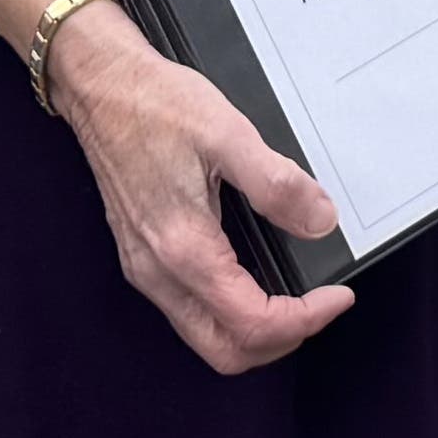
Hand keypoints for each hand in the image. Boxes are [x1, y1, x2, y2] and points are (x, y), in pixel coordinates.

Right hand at [44, 4, 356, 374]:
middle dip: (281, 340)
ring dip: (254, 331)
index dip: (306, 319)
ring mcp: (145, 268)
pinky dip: (229, 312)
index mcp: (183, 248)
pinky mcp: (141, 257)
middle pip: (226, 351)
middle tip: (318, 306)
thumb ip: (277, 184)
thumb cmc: (154, 105)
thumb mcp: (228, 133)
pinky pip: (189, 311)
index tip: (337, 295)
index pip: (252, 323)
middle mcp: (158, 271)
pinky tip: (253, 277)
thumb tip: (320, 221)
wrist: (100, 86)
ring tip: (293, 296)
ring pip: (205, 337)